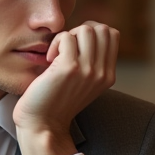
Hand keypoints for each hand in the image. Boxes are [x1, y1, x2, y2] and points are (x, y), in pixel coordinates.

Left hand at [13, 22, 118, 154]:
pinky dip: (55, 43)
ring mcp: (87, 70)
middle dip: (81, 31)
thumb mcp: (83, 82)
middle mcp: (102, 73)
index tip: (76, 46)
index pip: (112, 34)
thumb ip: (91, 62)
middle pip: (102, 29)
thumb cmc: (55, 101)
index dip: (92, 32)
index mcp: (108, 75)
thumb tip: (86, 31)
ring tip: (58, 54)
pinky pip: (66, 37)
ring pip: (86, 29)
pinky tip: (49, 60)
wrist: (42, 125)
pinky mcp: (69, 68)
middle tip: (66, 49)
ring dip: (68, 36)